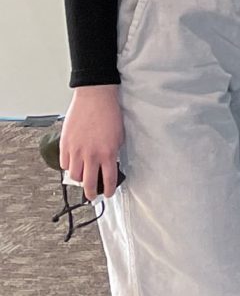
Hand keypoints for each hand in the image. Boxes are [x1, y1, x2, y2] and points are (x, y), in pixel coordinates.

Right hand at [60, 84, 123, 200]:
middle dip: (91, 193)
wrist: (96, 99)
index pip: (107, 180)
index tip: (107, 194)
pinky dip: (68, 167)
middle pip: (88, 183)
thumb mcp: (118, 138)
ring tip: (82, 179)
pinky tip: (73, 165)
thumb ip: (112, 154)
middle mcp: (91, 155)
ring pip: (74, 175)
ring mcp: (76, 150)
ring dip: (79, 179)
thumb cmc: (109, 115)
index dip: (108, 190)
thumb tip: (108, 166)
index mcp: (107, 154)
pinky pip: (64, 163)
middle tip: (92, 196)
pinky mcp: (65, 144)